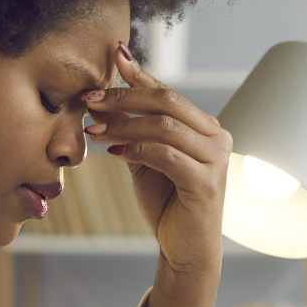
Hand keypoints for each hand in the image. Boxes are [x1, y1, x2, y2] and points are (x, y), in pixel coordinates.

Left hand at [81, 45, 232, 274]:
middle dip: (124, 97)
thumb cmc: (167, 204)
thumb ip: (130, 129)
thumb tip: (101, 98)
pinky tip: (113, 153)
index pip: (167, 92)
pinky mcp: (207, 182)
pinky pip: (166, 155)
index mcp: (205, 127)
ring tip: (92, 131)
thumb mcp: (143, 159)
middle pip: (167, 101)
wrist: (185, 250)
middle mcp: (217, 136)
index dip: (138, 74)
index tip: (112, 57)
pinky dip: (136, 150)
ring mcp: (216, 159)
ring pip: (163, 127)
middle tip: (89, 100)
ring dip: (123, 126)